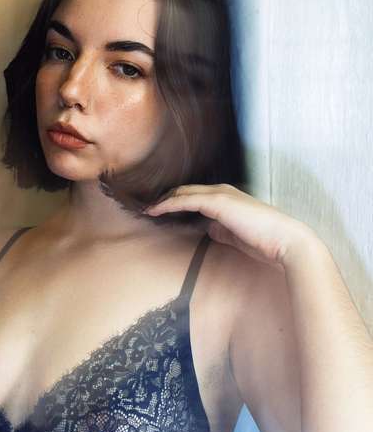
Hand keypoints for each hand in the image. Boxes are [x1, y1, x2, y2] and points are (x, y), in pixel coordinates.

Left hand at [142, 183, 312, 269]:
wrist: (285, 240)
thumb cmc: (264, 240)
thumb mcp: (236, 234)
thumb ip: (221, 228)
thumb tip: (208, 228)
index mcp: (226, 197)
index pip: (193, 195)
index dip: (174, 201)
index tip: (157, 210)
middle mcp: (221, 191)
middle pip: (184, 190)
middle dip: (164, 198)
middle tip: (145, 207)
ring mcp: (219, 194)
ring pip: (182, 192)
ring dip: (161, 200)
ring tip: (145, 209)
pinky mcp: (218, 202)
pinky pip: (185, 201)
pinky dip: (168, 204)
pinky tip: (154, 210)